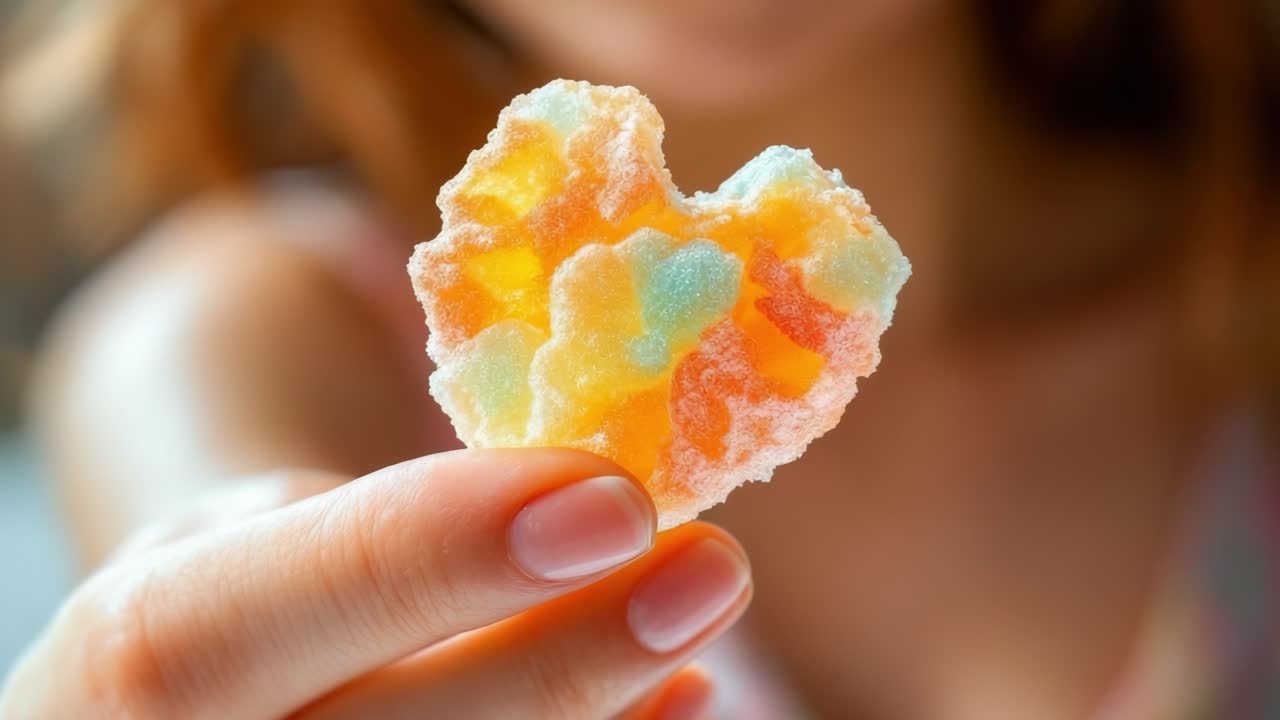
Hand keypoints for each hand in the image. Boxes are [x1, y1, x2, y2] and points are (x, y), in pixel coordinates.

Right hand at [0, 449, 750, 718]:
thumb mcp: (268, 526)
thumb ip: (389, 535)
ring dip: (600, 718)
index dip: (418, 559)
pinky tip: (678, 697)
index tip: (608, 499)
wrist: (213, 694)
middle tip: (705, 565)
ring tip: (696, 615)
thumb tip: (593, 508)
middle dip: (556, 663)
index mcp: (112, 679)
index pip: (214, 633)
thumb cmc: (252, 589)